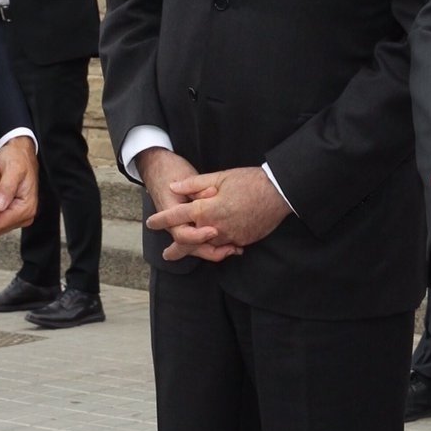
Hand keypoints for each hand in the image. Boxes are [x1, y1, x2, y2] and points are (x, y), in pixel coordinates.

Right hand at [137, 148, 241, 262]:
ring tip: (234, 249)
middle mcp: (174, 224)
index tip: (214, 231)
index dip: (198, 236)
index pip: (182, 234)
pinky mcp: (191, 223)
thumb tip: (213, 194)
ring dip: (215, 250)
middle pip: (190, 247)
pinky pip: (201, 239)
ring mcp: (182, 225)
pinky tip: (233, 244)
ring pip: (196, 246)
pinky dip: (215, 243)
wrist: (160, 167)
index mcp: (170, 213)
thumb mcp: (185, 177)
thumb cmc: (172, 171)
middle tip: (229, 249)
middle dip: (210, 252)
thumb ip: (199, 189)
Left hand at [147, 165, 290, 262]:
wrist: (278, 192)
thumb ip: (194, 184)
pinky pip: (226, 246)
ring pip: (208, 247)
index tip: (151, 222)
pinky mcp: (242, 240)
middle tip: (167, 254)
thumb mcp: (220, 176)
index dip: (162, 219)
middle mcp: (215, 227)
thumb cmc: (249, 181)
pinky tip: (216, 245)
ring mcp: (229, 236)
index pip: (177, 217)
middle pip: (189, 242)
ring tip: (189, 252)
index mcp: (206, 210)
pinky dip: (219, 247)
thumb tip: (174, 186)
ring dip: (198, 249)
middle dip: (177, 249)